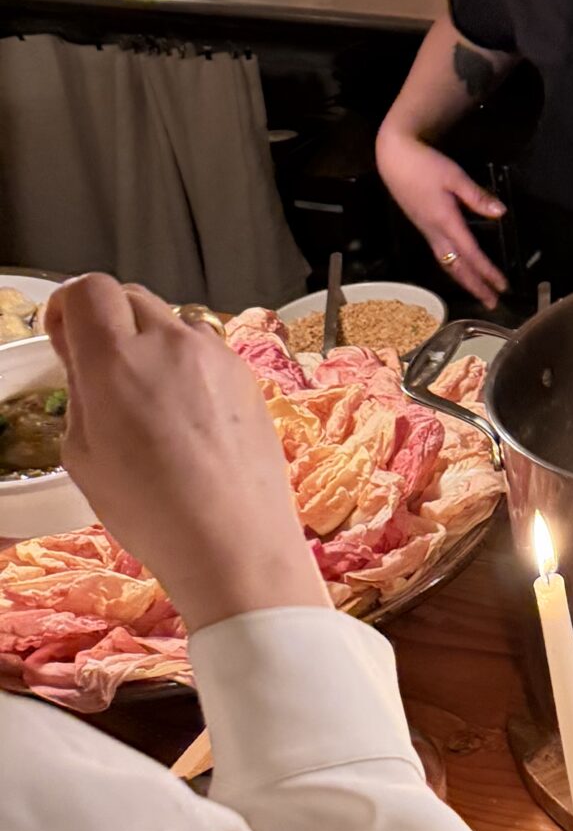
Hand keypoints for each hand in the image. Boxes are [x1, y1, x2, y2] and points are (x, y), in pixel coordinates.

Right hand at [43, 278, 327, 631]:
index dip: (70, 306)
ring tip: (149, 397)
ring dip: (151, 343)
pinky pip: (206, 350)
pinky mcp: (248, 374)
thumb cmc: (150, 510)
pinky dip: (187, 365)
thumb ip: (80, 391)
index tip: (65, 335)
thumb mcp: (84, 455)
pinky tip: (188, 415)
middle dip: (108, 321)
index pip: (89, 289)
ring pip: (172, 321)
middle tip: (102, 369)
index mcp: (118, 360)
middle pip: (130, 296)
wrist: (234, 541)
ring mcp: (216, 355)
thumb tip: (81, 355)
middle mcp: (170, 343)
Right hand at [376, 128, 506, 305]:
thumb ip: (476, 196)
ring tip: (480, 292)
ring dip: (465, 279)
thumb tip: (500, 213)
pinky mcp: (423, 226)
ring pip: (447, 263)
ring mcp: (426, 231)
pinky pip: (440, 255)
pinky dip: (453, 268)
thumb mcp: (454, 176)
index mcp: (445, 221)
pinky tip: (460, 269)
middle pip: (456, 267)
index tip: (502, 286)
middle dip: (475, 286)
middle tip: (492, 303)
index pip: (470, 253)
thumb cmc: (424, 164)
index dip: (487, 272)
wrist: (393, 159)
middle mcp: (434, 232)